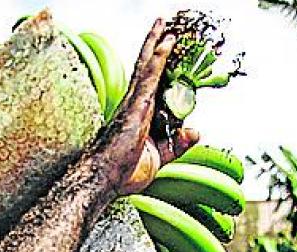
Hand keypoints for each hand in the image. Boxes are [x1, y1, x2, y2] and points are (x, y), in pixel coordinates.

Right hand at [88, 20, 200, 196]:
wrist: (101, 180)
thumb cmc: (120, 173)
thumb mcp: (159, 158)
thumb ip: (177, 145)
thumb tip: (196, 131)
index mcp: (140, 117)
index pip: (155, 86)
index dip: (163, 68)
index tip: (171, 52)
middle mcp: (135, 106)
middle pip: (148, 69)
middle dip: (157, 46)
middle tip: (165, 26)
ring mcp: (133, 105)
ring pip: (148, 68)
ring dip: (158, 45)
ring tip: (167, 26)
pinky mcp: (134, 108)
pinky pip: (148, 78)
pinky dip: (158, 60)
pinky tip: (166, 45)